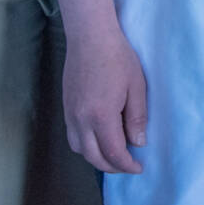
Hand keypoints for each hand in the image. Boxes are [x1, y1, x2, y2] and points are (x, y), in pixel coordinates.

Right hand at [62, 29, 147, 174]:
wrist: (89, 37)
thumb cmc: (117, 57)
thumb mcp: (136, 86)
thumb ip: (137, 118)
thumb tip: (138, 143)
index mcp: (101, 115)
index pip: (113, 153)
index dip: (126, 165)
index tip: (138, 167)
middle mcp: (81, 119)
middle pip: (93, 157)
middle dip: (112, 167)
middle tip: (128, 166)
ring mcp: (70, 113)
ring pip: (79, 149)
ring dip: (96, 158)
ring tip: (114, 155)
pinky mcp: (65, 106)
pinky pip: (72, 136)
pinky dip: (85, 146)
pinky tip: (98, 139)